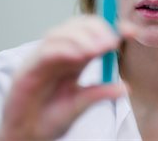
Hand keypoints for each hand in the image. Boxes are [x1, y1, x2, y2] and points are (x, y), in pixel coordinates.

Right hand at [0, 15, 131, 140]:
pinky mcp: (28, 68)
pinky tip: (78, 55)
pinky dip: (63, 49)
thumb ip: (99, 93)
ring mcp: (43, 58)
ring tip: (98, 49)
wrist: (26, 136)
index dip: (112, 29)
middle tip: (112, 42)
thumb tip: (125, 88)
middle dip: (98, 29)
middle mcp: (60, 53)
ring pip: (61, 33)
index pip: (93, 34)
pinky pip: (46, 51)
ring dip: (81, 37)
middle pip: (78, 27)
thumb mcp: (80, 105)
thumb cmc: (50, 118)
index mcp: (75, 59)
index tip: (131, 32)